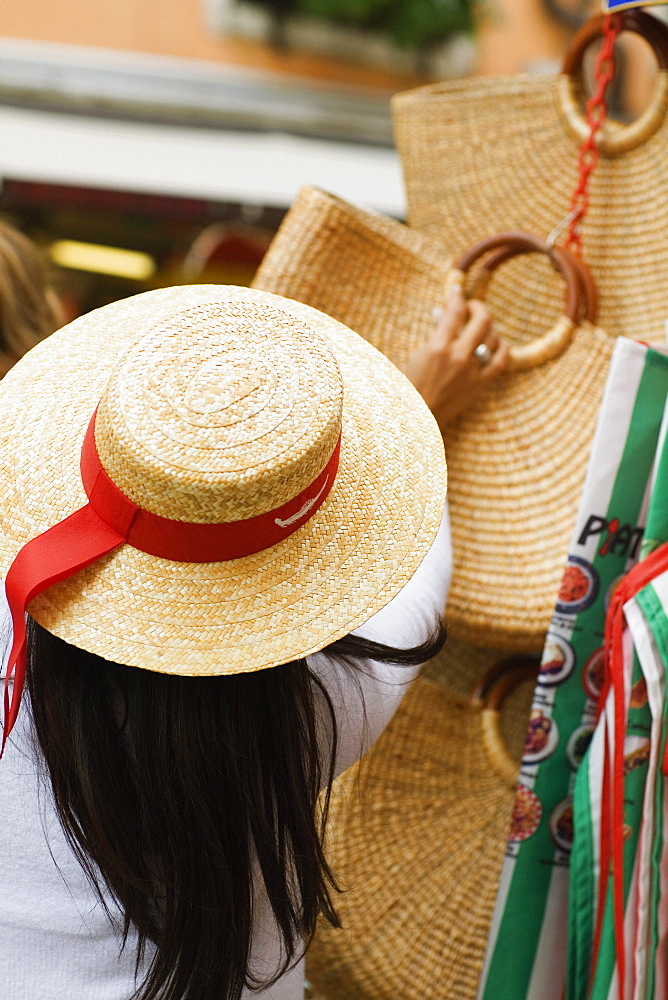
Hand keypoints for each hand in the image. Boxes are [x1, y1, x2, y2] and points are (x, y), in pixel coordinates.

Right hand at [402, 285, 508, 430]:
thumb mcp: (416, 356)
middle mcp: (458, 357)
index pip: (454, 311)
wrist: (414, 420)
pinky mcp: (479, 385)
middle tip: (472, 307)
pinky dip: (502, 349)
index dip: (456, 296)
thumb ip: (433, 335)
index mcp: (438, 347)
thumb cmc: (408, 388)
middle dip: (478, 307)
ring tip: (481, 326)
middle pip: (481, 320)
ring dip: (489, 327)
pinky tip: (498, 344)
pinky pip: (501, 362)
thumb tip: (442, 315)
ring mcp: (471, 371)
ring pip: (493, 339)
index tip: (457, 290)